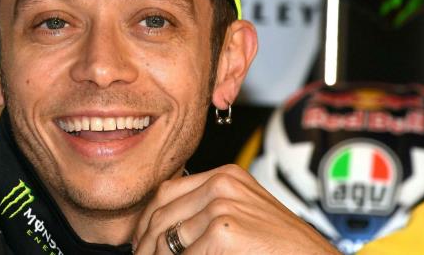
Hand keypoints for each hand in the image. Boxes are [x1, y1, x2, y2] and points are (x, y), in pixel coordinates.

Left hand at [132, 164, 338, 253]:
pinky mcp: (224, 232)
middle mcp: (223, 184)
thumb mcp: (244, 216)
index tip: (140, 240)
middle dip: (146, 242)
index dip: (147, 218)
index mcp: (226, 176)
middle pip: (162, 212)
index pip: (167, 191)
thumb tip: (164, 232)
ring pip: (168, 238)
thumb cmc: (283, 247)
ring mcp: (223, 205)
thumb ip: (207, 213)